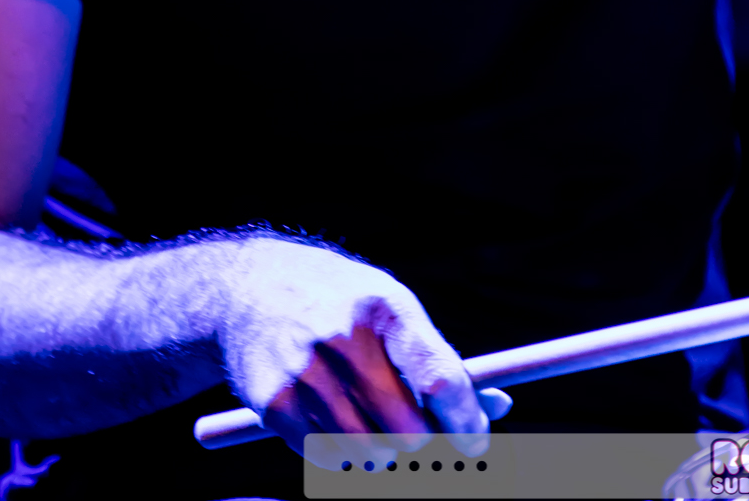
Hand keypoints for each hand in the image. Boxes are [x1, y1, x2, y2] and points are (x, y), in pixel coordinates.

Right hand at [218, 238, 489, 466]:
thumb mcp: (390, 309)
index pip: (439, 379)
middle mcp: (344, 338)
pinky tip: (333, 418)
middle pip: (408, 430)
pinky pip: (328, 461)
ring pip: (371, 455)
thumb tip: (498, 408)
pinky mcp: (274, 404)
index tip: (474, 442)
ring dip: (381, 451)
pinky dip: (341, 454)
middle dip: (421, 439)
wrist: (249, 288)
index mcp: (384, 307)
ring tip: (369, 420)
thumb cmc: (340, 303)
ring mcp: (305, 373)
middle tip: (413, 429)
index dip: (466, 422)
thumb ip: (437, 359)